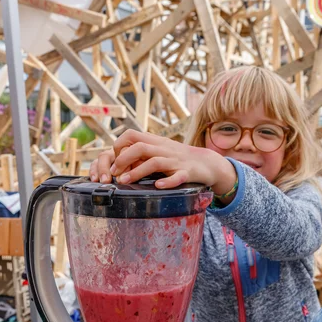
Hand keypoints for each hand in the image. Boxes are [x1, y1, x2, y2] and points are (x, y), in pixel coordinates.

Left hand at [89, 130, 236, 195]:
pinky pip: (177, 177)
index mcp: (157, 142)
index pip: (132, 135)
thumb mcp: (160, 151)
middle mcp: (165, 149)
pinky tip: (158, 186)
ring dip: (137, 172)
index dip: (119, 146)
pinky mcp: (187, 173)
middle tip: (114, 173)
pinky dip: (167, 181)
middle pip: (140, 148)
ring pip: (154, 162)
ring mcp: (176, 161)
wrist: (207, 163)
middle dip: (123, 159)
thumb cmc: (180, 159)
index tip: (114, 160)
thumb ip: (143, 153)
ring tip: (124, 181)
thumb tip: (119, 161)